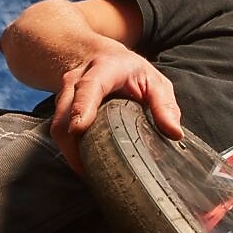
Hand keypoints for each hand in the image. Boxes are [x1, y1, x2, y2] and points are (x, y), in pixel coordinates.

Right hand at [51, 44, 183, 174]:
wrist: (97, 57)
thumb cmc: (130, 71)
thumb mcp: (154, 81)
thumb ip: (164, 105)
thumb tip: (175, 134)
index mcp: (103, 70)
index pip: (89, 87)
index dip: (83, 107)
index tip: (79, 128)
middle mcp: (77, 81)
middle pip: (66, 112)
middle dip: (72, 142)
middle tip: (89, 171)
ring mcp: (64, 96)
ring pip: (58, 126)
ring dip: (71, 152)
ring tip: (91, 175)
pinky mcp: (60, 111)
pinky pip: (59, 134)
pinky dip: (70, 152)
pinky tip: (86, 168)